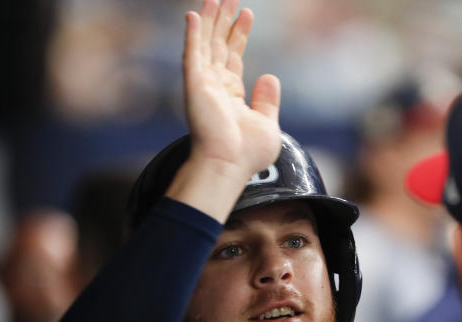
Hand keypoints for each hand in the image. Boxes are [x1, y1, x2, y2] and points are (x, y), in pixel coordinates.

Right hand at [166, 0, 281, 221]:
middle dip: (224, 20)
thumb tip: (269, 76)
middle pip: (218, 44)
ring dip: (209, 19)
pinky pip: (193, 53)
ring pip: (205, 43)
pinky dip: (192, 34)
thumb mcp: (267, 124)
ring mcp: (203, 84)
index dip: (239, 34)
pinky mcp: (195, 85)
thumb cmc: (247, 155)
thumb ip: (268, 100)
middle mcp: (215, 86)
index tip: (246, 14)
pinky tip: (194, 15)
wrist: (229, 166)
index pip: (233, 57)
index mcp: (231, 94)